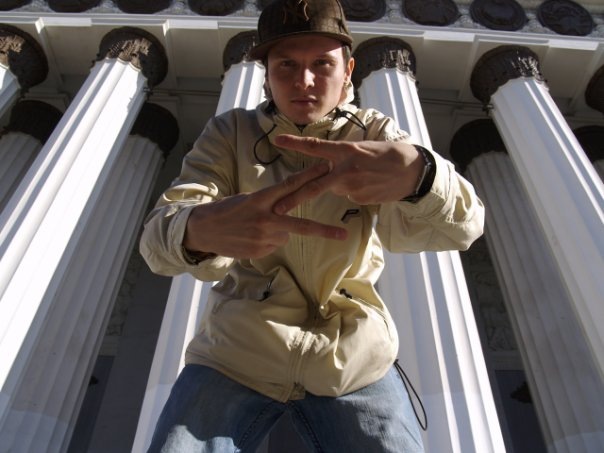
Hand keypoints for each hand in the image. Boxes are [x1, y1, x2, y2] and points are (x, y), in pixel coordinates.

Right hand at [183, 162, 347, 259]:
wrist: (204, 230)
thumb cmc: (228, 210)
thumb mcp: (248, 199)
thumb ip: (271, 204)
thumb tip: (288, 212)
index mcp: (261, 199)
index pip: (290, 186)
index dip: (311, 177)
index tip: (328, 169)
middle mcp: (265, 219)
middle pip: (300, 224)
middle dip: (323, 230)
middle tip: (343, 234)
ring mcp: (263, 238)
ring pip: (286, 235)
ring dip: (278, 231)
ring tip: (256, 228)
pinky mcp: (260, 252)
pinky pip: (274, 245)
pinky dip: (267, 241)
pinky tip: (251, 237)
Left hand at [272, 134, 423, 213]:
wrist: (412, 170)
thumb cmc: (387, 155)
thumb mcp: (363, 148)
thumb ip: (343, 159)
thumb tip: (329, 173)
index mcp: (345, 150)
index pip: (315, 146)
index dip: (295, 143)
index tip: (277, 140)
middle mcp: (346, 169)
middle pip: (314, 186)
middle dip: (294, 199)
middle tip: (278, 208)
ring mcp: (354, 186)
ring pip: (337, 189)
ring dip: (343, 184)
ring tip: (365, 175)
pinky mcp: (361, 198)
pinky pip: (351, 196)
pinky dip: (357, 191)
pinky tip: (372, 184)